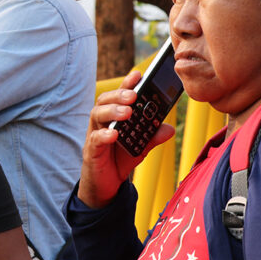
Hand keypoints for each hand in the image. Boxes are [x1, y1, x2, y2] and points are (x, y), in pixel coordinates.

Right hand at [78, 69, 174, 208]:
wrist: (107, 185)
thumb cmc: (120, 159)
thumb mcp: (141, 146)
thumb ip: (153, 136)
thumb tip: (169, 128)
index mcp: (114, 116)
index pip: (119, 95)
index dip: (127, 83)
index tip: (138, 74)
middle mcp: (102, 121)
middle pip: (105, 100)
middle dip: (119, 95)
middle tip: (134, 96)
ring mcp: (94, 134)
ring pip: (97, 115)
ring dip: (112, 111)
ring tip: (127, 113)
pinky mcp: (91, 151)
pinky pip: (94, 139)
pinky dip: (104, 135)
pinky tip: (114, 134)